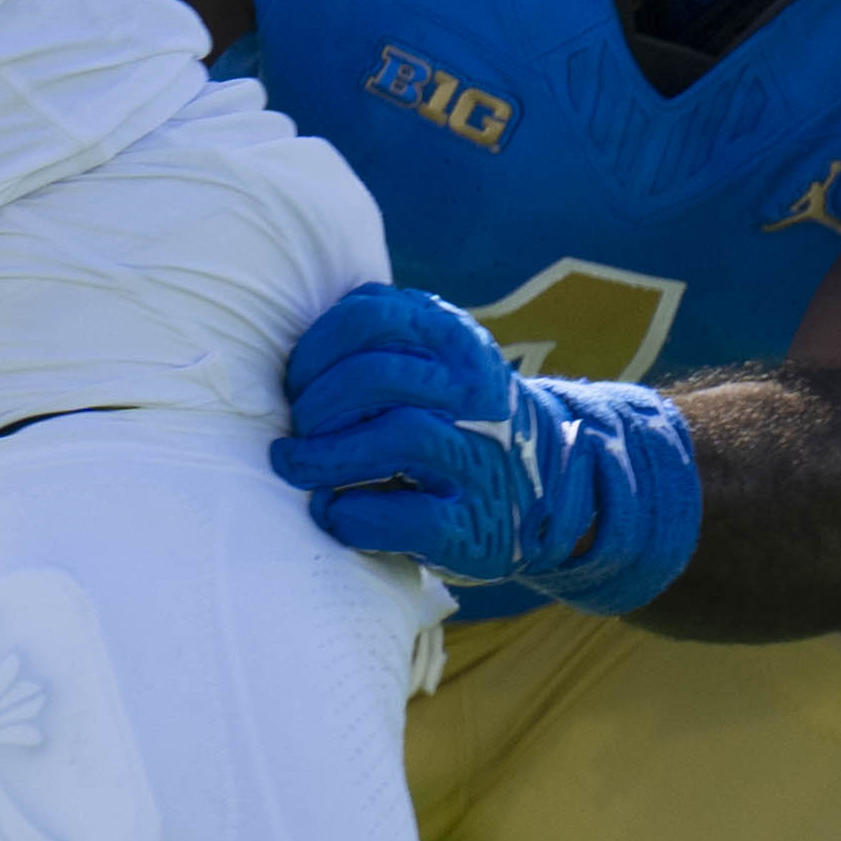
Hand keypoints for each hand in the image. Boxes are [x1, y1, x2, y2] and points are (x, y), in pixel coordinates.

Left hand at [263, 281, 703, 612]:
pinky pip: (404, 514)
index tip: (297, 383)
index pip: (371, 315)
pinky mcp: (471, 525)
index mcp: (457, 341)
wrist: (553, 489)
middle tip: (295, 431)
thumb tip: (287, 364)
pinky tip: (334, 512)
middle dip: (315, 405)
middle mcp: (475, 394)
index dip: (316, 349)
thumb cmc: (460, 423)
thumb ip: (382, 344)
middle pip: (376, 376)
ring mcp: (478, 460)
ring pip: (397, 437)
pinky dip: (352, 514)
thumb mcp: (438, 362)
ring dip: (326, 456)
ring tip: (296, 466)